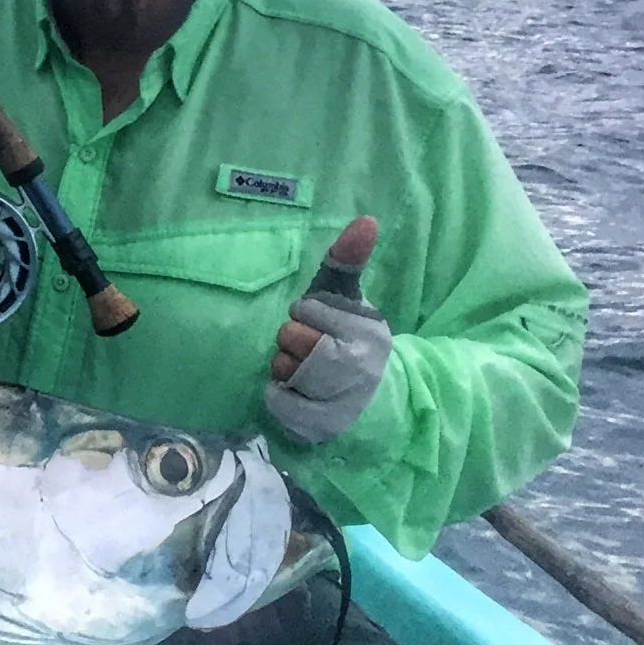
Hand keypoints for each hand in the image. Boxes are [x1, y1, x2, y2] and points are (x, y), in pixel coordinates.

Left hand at [265, 217, 390, 444]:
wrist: (368, 404)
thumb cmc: (350, 342)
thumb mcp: (350, 301)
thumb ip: (348, 261)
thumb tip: (366, 220)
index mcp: (367, 330)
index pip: (307, 308)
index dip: (307, 313)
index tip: (324, 322)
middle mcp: (356, 365)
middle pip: (290, 337)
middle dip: (292, 339)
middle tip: (309, 347)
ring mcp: (338, 398)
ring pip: (280, 367)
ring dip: (284, 367)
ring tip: (306, 371)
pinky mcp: (317, 424)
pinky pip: (275, 399)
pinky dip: (277, 393)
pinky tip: (296, 391)